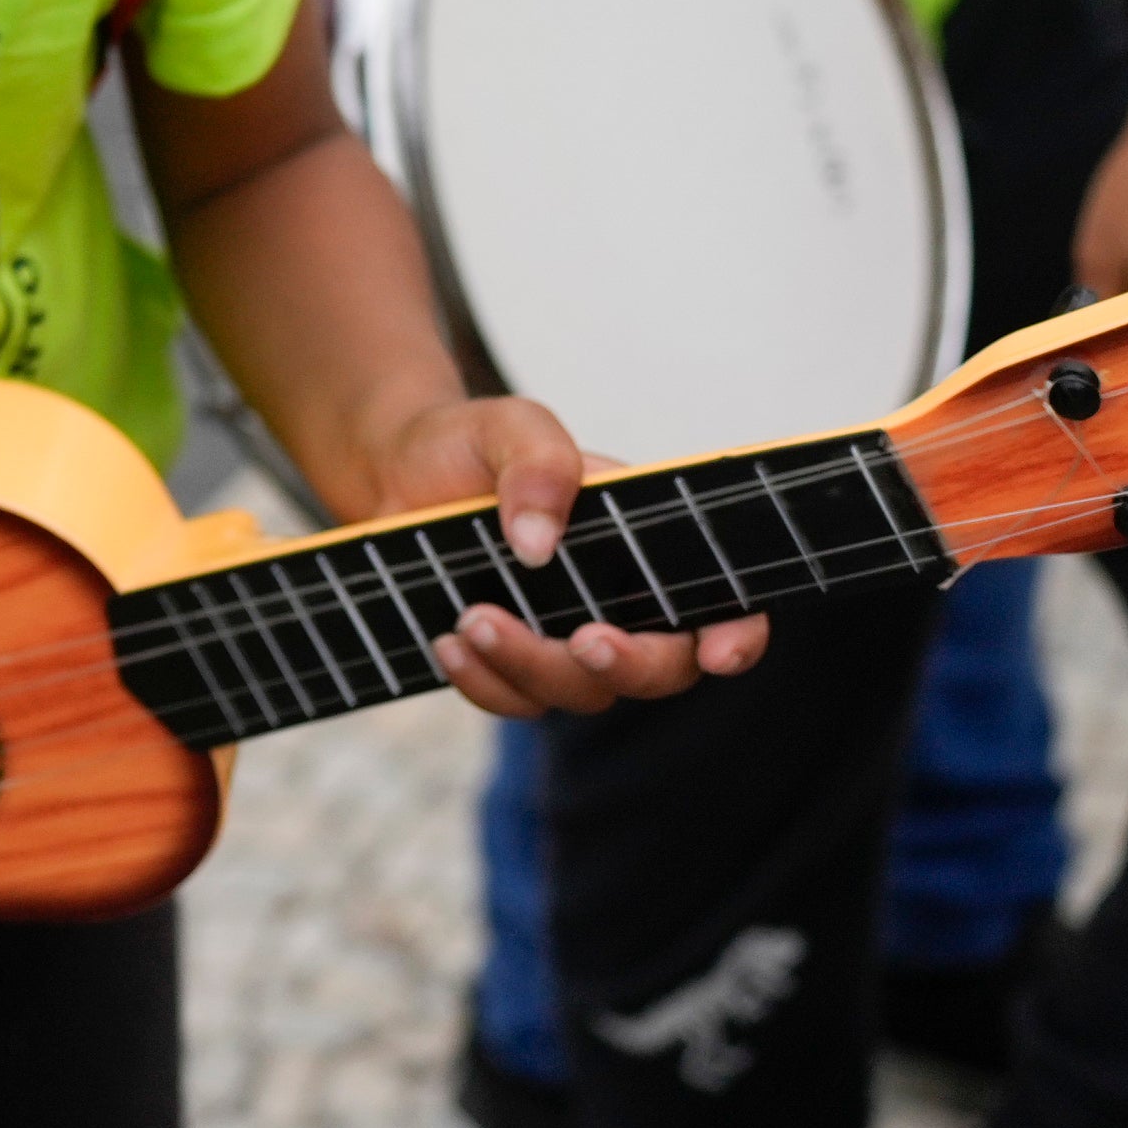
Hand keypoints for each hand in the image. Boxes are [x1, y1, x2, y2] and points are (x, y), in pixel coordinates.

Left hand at [366, 394, 767, 712]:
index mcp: (644, 543)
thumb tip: (539, 543)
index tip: (718, 651)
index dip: (738, 634)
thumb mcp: (506, 426)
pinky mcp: (512, 664)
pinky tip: (447, 642)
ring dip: (533, 667)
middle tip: (583, 640)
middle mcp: (619, 601)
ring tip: (471, 618)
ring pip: (584, 693)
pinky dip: (486, 683)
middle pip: (662, 669)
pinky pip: (517, 702)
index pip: (722, 601)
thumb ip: (538, 461)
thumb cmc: (466, 445)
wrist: (390, 473)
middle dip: (628, 666)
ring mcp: (566, 639)